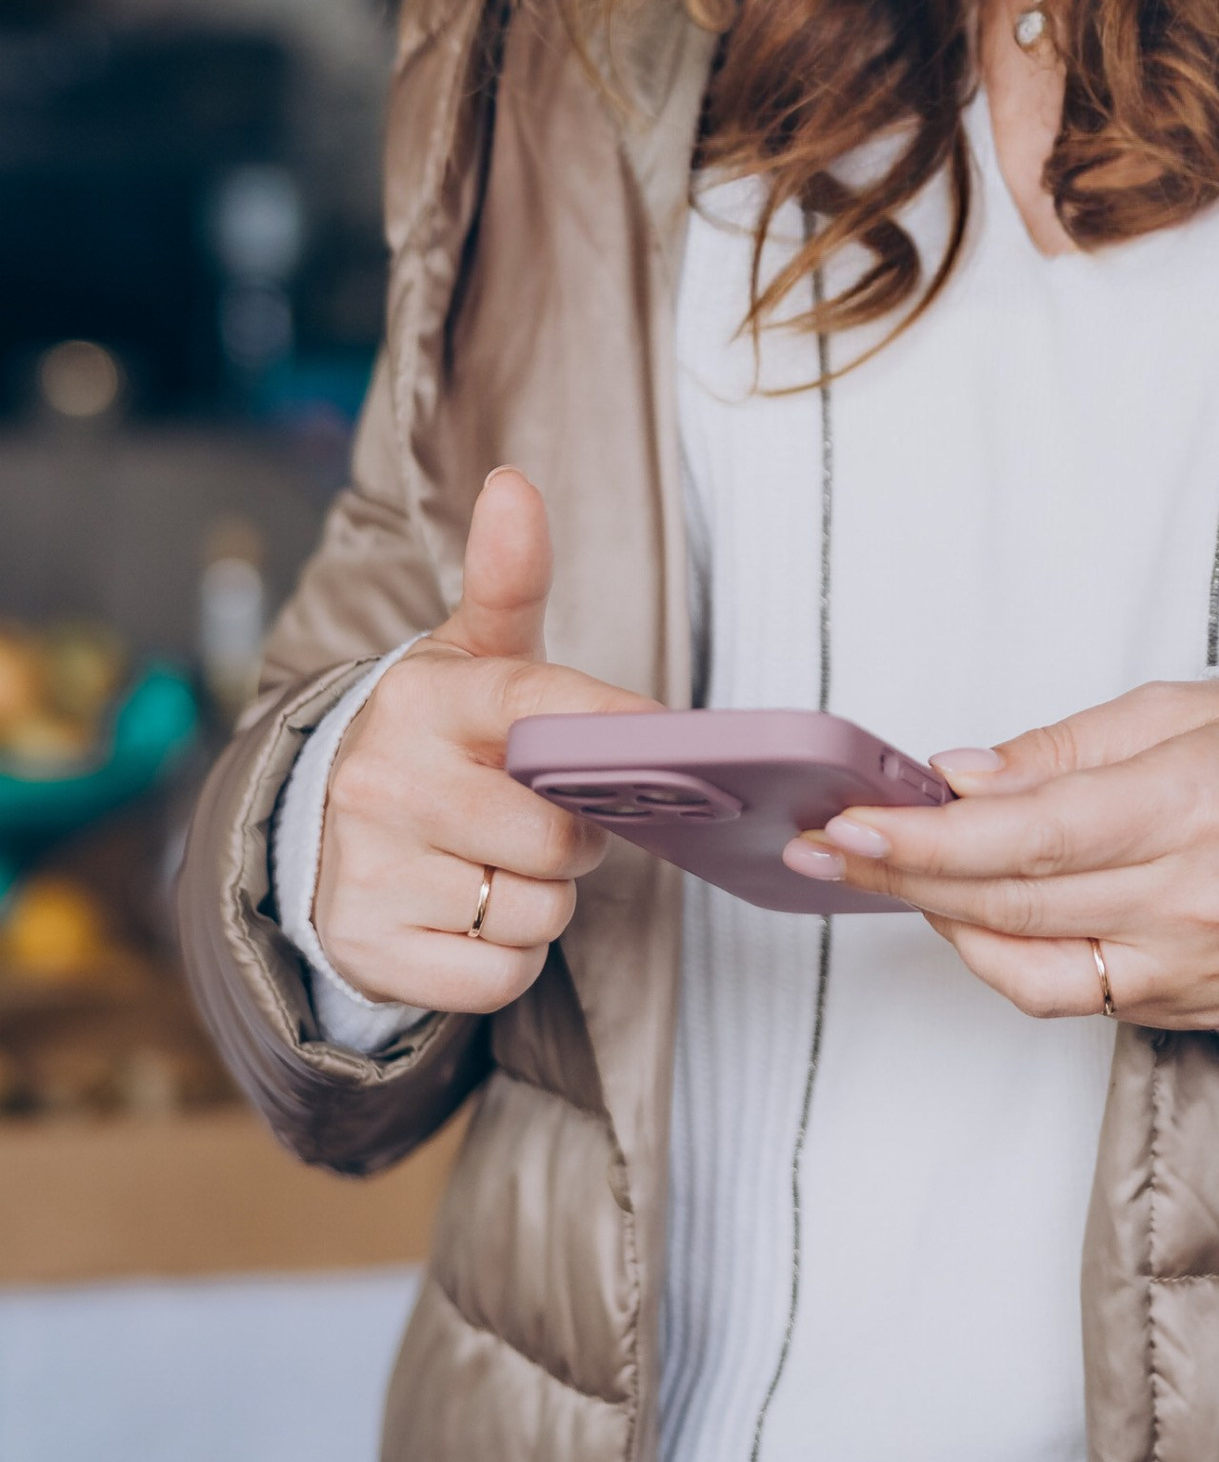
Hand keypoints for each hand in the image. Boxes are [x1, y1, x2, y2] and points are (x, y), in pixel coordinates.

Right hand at [310, 467, 653, 1015]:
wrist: (308, 827)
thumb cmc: (429, 735)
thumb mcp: (465, 655)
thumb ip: (507, 578)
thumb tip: (514, 483)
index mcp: (423, 701)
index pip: (541, 710)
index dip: (616, 728)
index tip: (667, 739)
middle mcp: (386, 783)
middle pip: (558, 838)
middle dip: (577, 840)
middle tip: (550, 822)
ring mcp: (371, 872)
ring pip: (537, 912)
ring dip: (543, 901)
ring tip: (501, 866)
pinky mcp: (370, 950)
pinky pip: (500, 977)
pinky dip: (508, 961)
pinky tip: (474, 918)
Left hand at [783, 676, 1218, 1027]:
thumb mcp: (1168, 710)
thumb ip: (1057, 750)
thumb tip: (956, 781)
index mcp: (1197, 800)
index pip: (1031, 832)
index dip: (928, 836)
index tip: (853, 821)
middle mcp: (1196, 895)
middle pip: (1014, 898)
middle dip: (904, 872)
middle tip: (828, 845)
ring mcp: (1192, 965)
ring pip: (1026, 959)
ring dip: (937, 916)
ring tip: (885, 870)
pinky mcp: (1184, 1008)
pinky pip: (1063, 995)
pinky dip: (998, 956)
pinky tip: (962, 914)